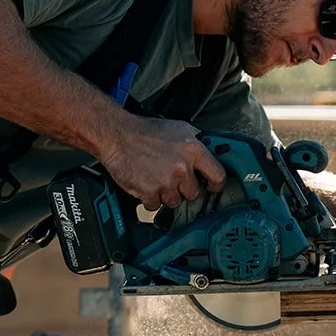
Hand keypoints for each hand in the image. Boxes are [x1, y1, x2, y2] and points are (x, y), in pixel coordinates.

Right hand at [98, 117, 225, 210]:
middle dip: (184, 189)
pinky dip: (149, 199)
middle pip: (193, 193)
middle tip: (172, 179)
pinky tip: (145, 185)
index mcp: (193, 150)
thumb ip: (195, 143)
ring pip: (174, 202)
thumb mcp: (178, 128)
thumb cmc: (145, 131)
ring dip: (166, 195)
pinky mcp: (149, 191)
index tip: (211, 187)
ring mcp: (165, 181)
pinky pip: (155, 206)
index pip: (218, 175)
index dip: (215, 185)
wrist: (117, 135)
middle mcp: (182, 167)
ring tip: (156, 180)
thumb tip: (207, 153)